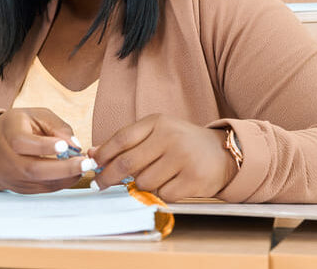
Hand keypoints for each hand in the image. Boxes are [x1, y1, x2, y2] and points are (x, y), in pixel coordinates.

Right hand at [0, 108, 89, 193]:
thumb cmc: (18, 126)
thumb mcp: (35, 115)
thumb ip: (56, 126)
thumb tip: (75, 145)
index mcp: (9, 134)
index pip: (22, 143)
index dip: (44, 146)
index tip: (66, 146)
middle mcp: (8, 159)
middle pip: (34, 169)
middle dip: (63, 168)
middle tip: (86, 163)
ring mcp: (13, 177)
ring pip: (41, 183)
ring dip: (66, 177)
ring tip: (84, 167)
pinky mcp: (20, 188)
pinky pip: (43, 189)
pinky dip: (61, 183)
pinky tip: (73, 173)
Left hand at [89, 115, 236, 201]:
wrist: (223, 152)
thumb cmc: (182, 143)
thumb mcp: (156, 133)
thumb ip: (125, 142)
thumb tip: (92, 154)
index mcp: (157, 123)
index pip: (121, 139)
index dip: (103, 155)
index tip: (93, 166)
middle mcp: (170, 137)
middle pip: (128, 163)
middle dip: (109, 177)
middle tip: (100, 185)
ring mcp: (183, 158)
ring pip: (144, 182)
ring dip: (141, 186)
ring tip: (152, 178)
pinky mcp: (193, 179)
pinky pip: (163, 194)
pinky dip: (161, 194)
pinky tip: (171, 184)